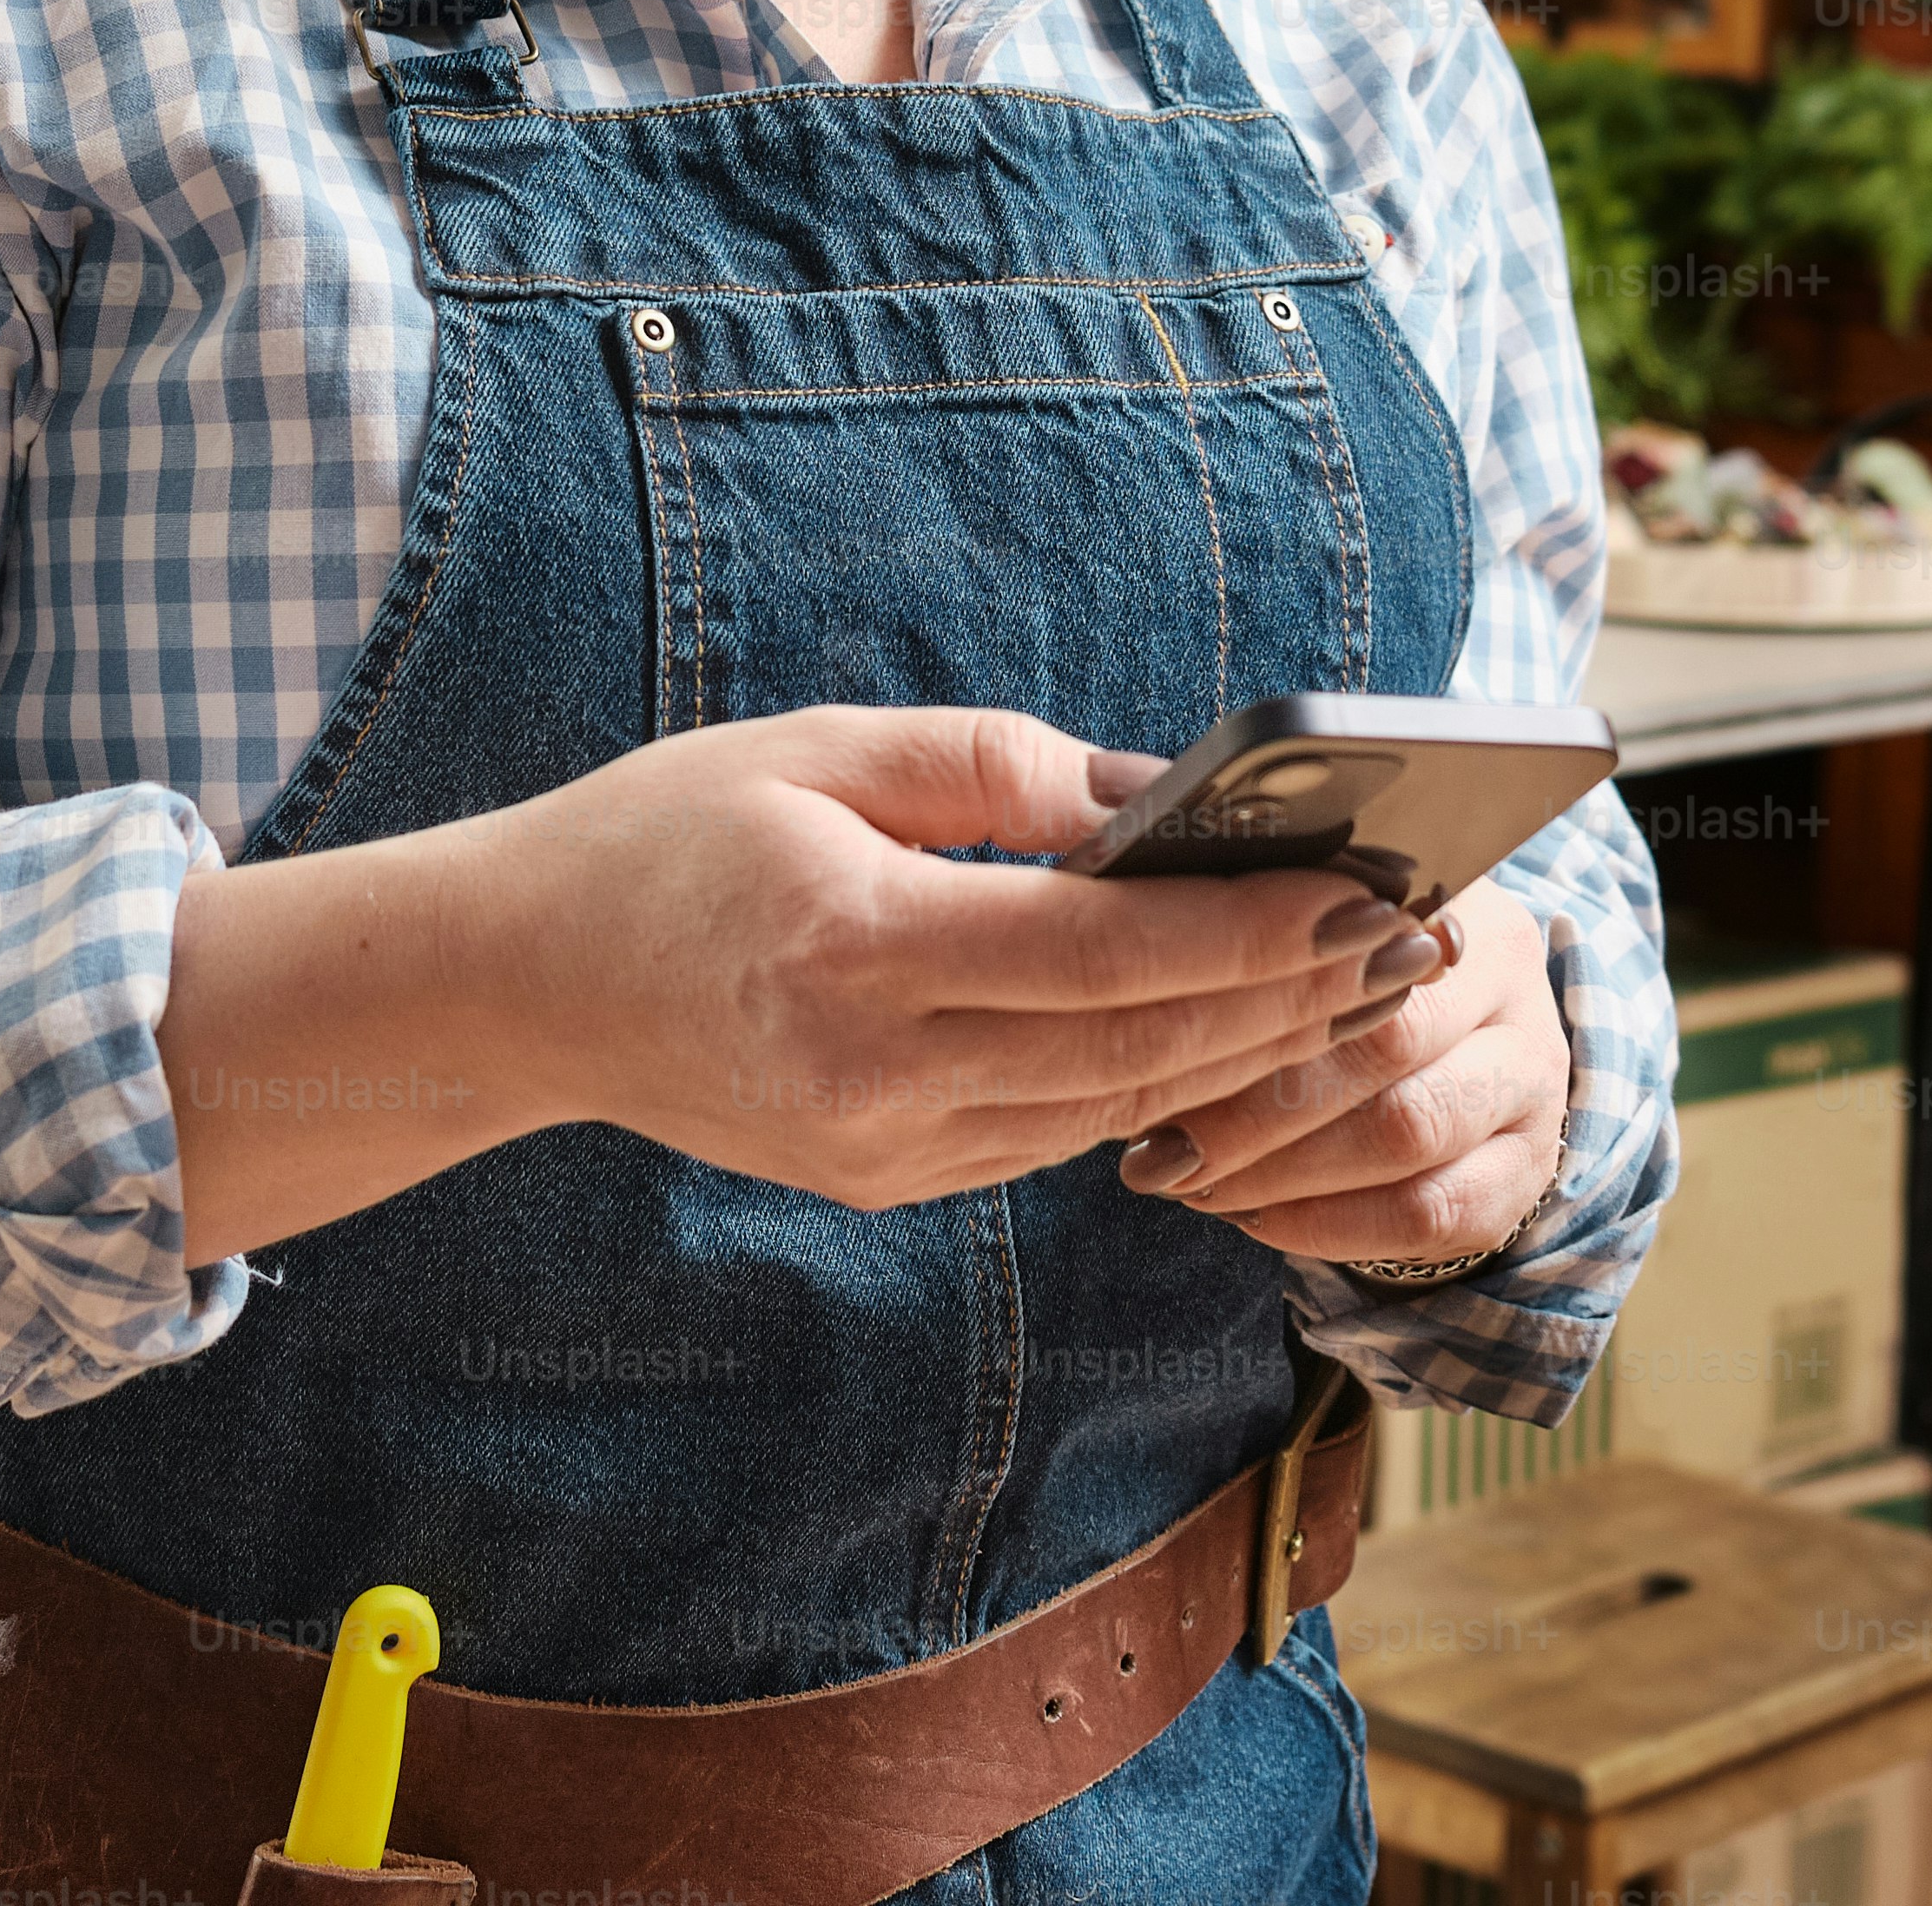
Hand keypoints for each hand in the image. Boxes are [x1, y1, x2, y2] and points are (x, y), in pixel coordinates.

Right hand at [466, 708, 1444, 1217]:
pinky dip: (1156, 1086)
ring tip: (1356, 987)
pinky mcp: (885, 1182)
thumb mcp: (816, 749)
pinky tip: (1232, 1033)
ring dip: (1246, 1051)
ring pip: (1114, 1111)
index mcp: (853, 948)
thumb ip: (993, 768)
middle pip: (1134, 1047)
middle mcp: (874, 1074)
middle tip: (1409, 938)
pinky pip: (1055, 1135)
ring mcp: (882, 1149)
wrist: (522, 983)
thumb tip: (1156, 796)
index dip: (1247, 929)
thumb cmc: (666, 836)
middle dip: (1288, 995)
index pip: (1100, 952)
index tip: (1360, 891)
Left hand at [1113, 900, 1571, 1275]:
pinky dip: (1329, 1226)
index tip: (1153, 1037)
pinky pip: (1429, 1212)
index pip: (1355, 936)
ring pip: (1408, 1132)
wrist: (1451, 1053)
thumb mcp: (1307, 930)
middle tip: (1157, 1148)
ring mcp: (1532, 1080)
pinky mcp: (1528, 1172)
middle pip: (1384, 1042)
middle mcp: (1510, 979)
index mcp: (1445, 891)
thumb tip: (1124, 938)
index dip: (1254, 996)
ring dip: (1284, 1171)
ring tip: (1194, 1184)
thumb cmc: (1340, 982)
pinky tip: (1255, 1217)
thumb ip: (1252, 926)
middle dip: (1253, 1108)